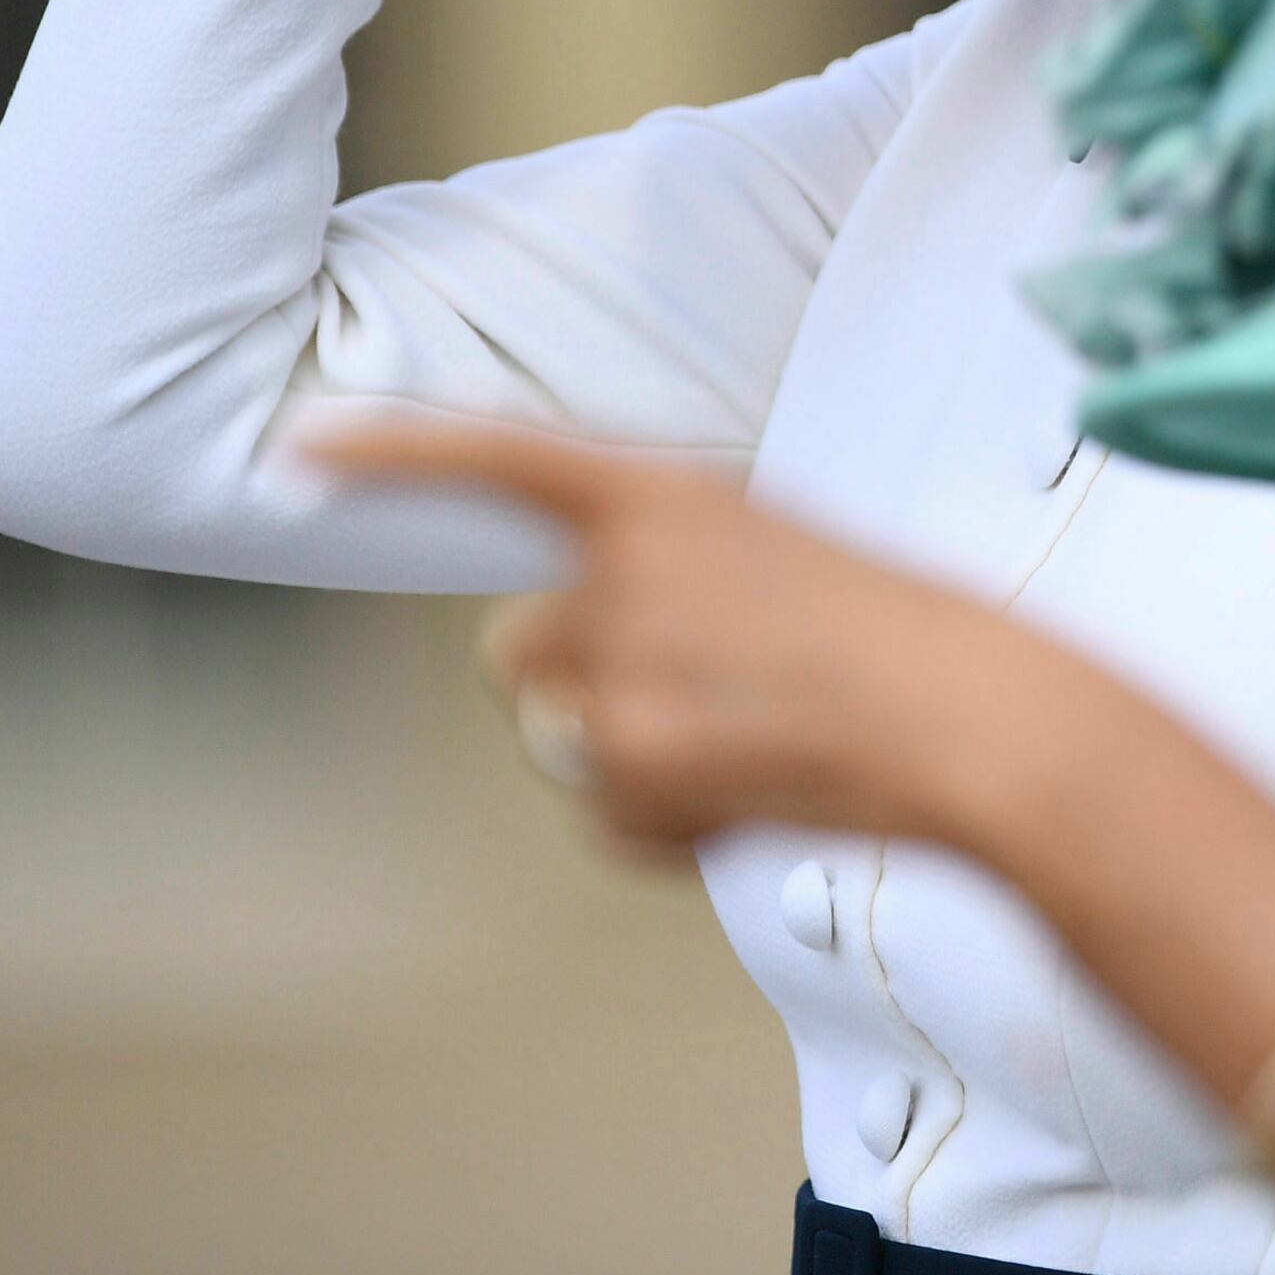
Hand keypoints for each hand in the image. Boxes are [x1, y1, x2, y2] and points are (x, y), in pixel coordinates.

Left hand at [321, 417, 1058, 855]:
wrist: (975, 719)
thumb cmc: (905, 639)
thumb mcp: (780, 559)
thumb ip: (674, 577)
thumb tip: (591, 660)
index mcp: (670, 497)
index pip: (502, 458)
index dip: (394, 453)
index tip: (299, 448)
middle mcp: (625, 572)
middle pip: (517, 651)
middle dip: (577, 689)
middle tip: (697, 700)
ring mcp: (620, 670)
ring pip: (563, 742)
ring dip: (633, 761)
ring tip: (757, 747)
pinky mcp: (631, 762)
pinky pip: (609, 818)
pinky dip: (671, 826)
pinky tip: (761, 794)